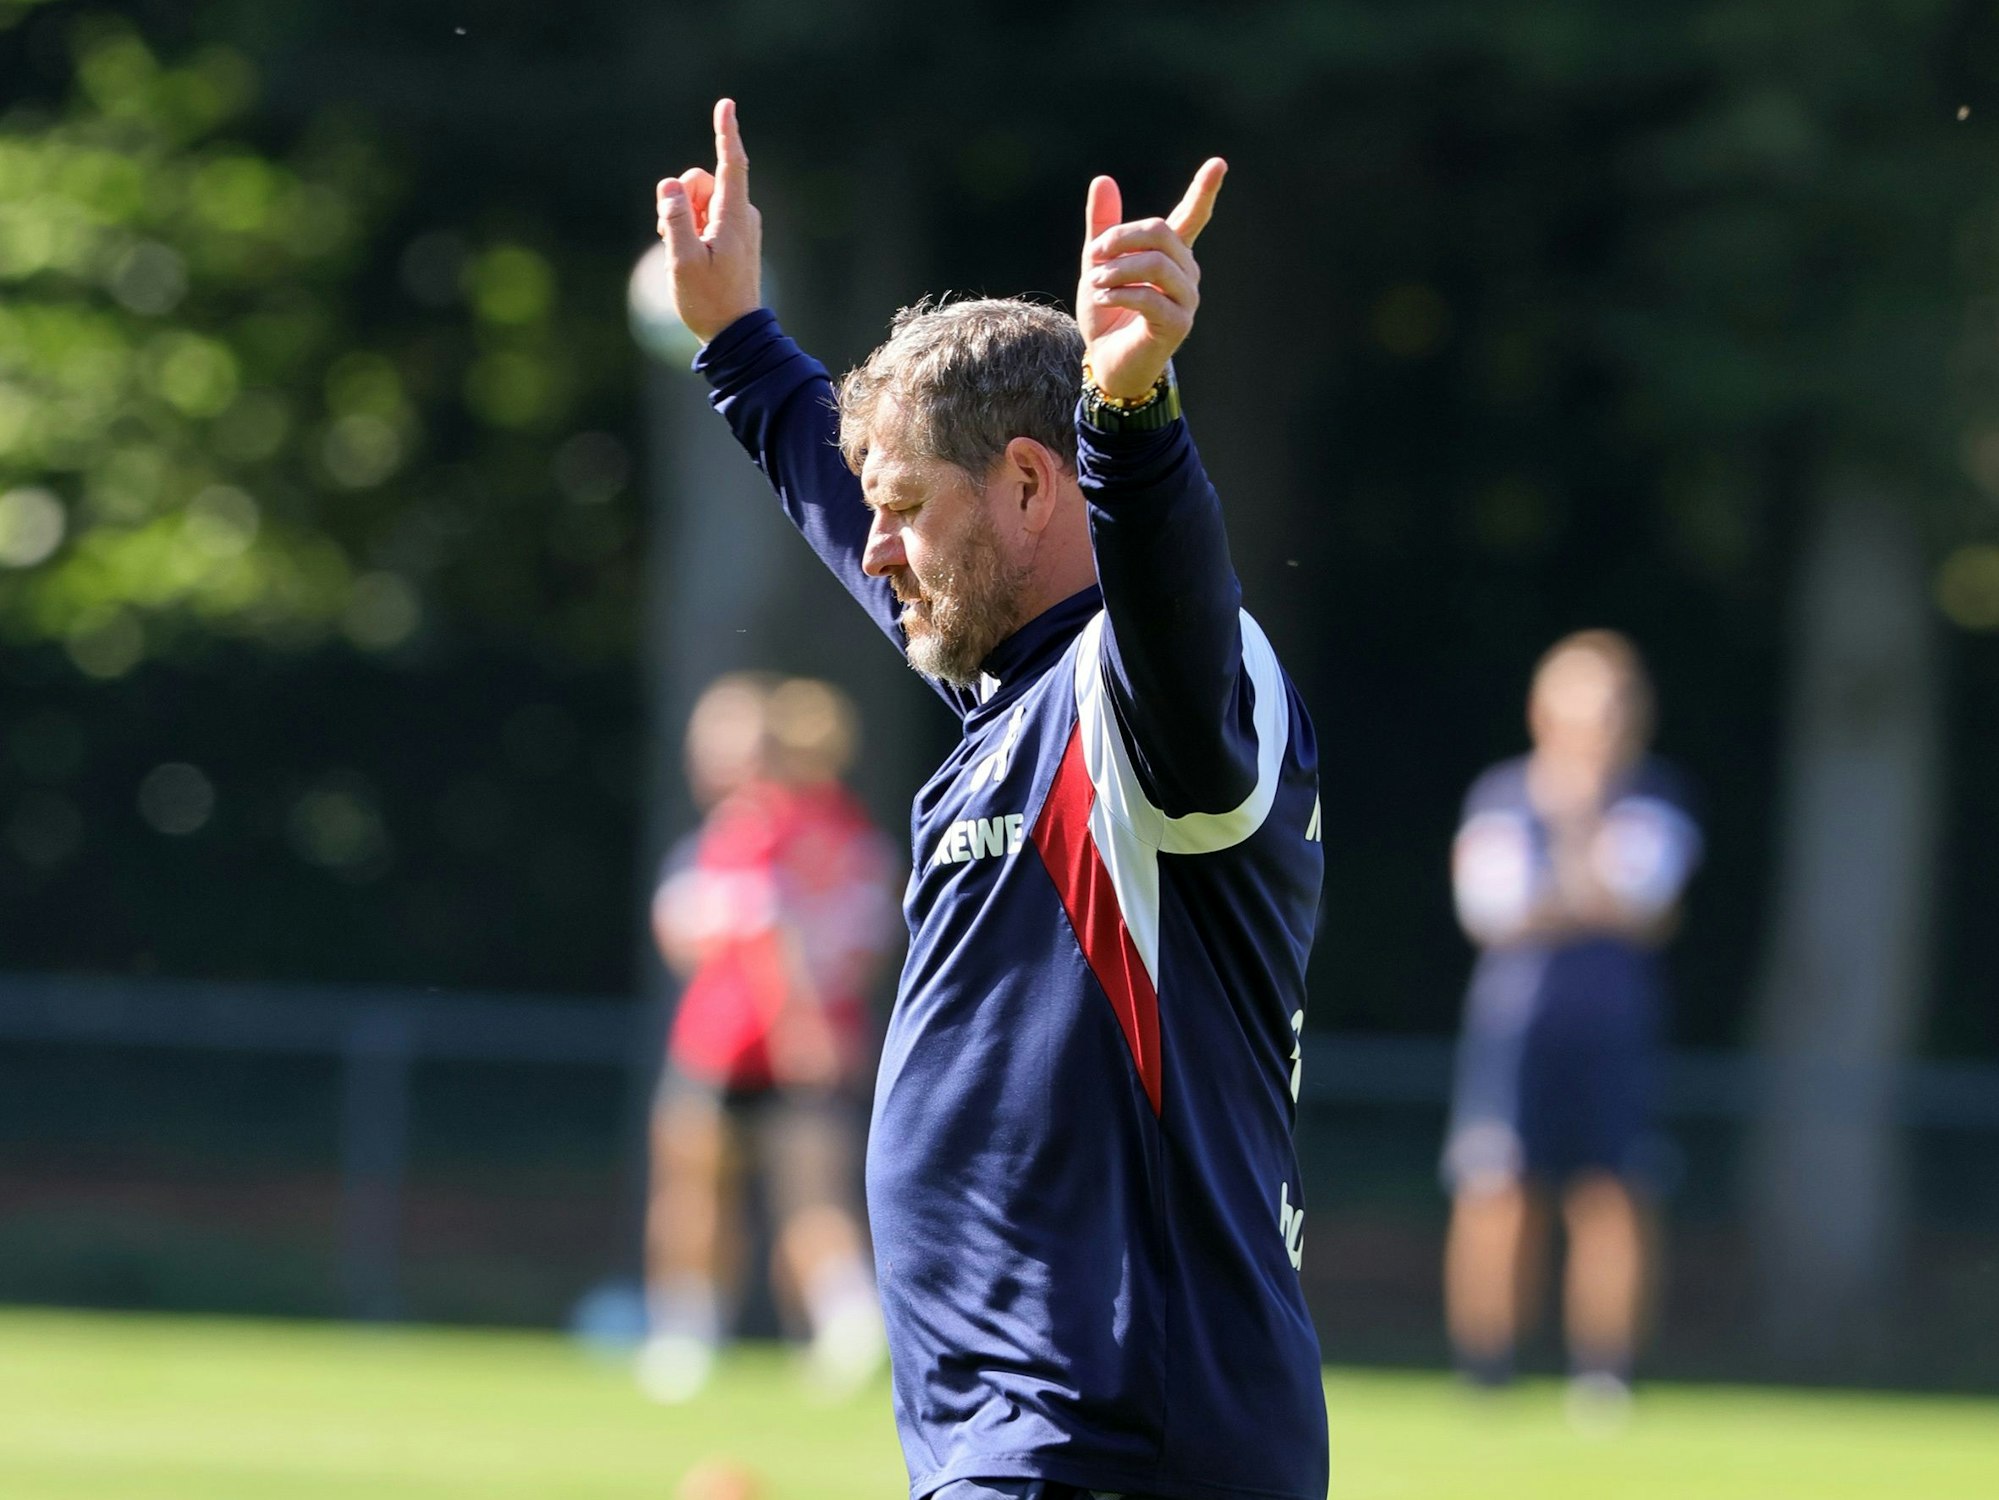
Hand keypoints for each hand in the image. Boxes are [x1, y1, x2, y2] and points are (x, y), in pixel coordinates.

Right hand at [654, 98, 762, 343]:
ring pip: (699, 199)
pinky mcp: (733, 237)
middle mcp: (741, 215)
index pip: (731, 165)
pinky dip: (690, 228)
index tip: (726, 105)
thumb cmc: (709, 301)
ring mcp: (738, 226)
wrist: (735, 335)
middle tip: (677, 236)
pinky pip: (704, 216)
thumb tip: (669, 184)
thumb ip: (674, 219)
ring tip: (684, 252)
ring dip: (682, 217)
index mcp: (733, 216)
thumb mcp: (683, 261)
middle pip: (701, 180)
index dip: (726, 133)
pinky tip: (690, 255)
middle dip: (680, 197)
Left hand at [1076, 158, 1227, 400]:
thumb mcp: (1098, 263)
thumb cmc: (1107, 312)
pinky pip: (1150, 297)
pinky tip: (1102, 298)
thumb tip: (1104, 179)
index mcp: (1171, 254)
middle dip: (1122, 238)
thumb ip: (1102, 226)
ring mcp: (1186, 299)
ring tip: (1094, 283)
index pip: (1192, 217)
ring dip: (1117, 269)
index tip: (1219, 163)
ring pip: (1157, 264)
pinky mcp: (1178, 324)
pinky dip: (1119, 293)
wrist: (1106, 360)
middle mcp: (1186, 273)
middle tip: (1094, 254)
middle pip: (1161, 232)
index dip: (1205, 191)